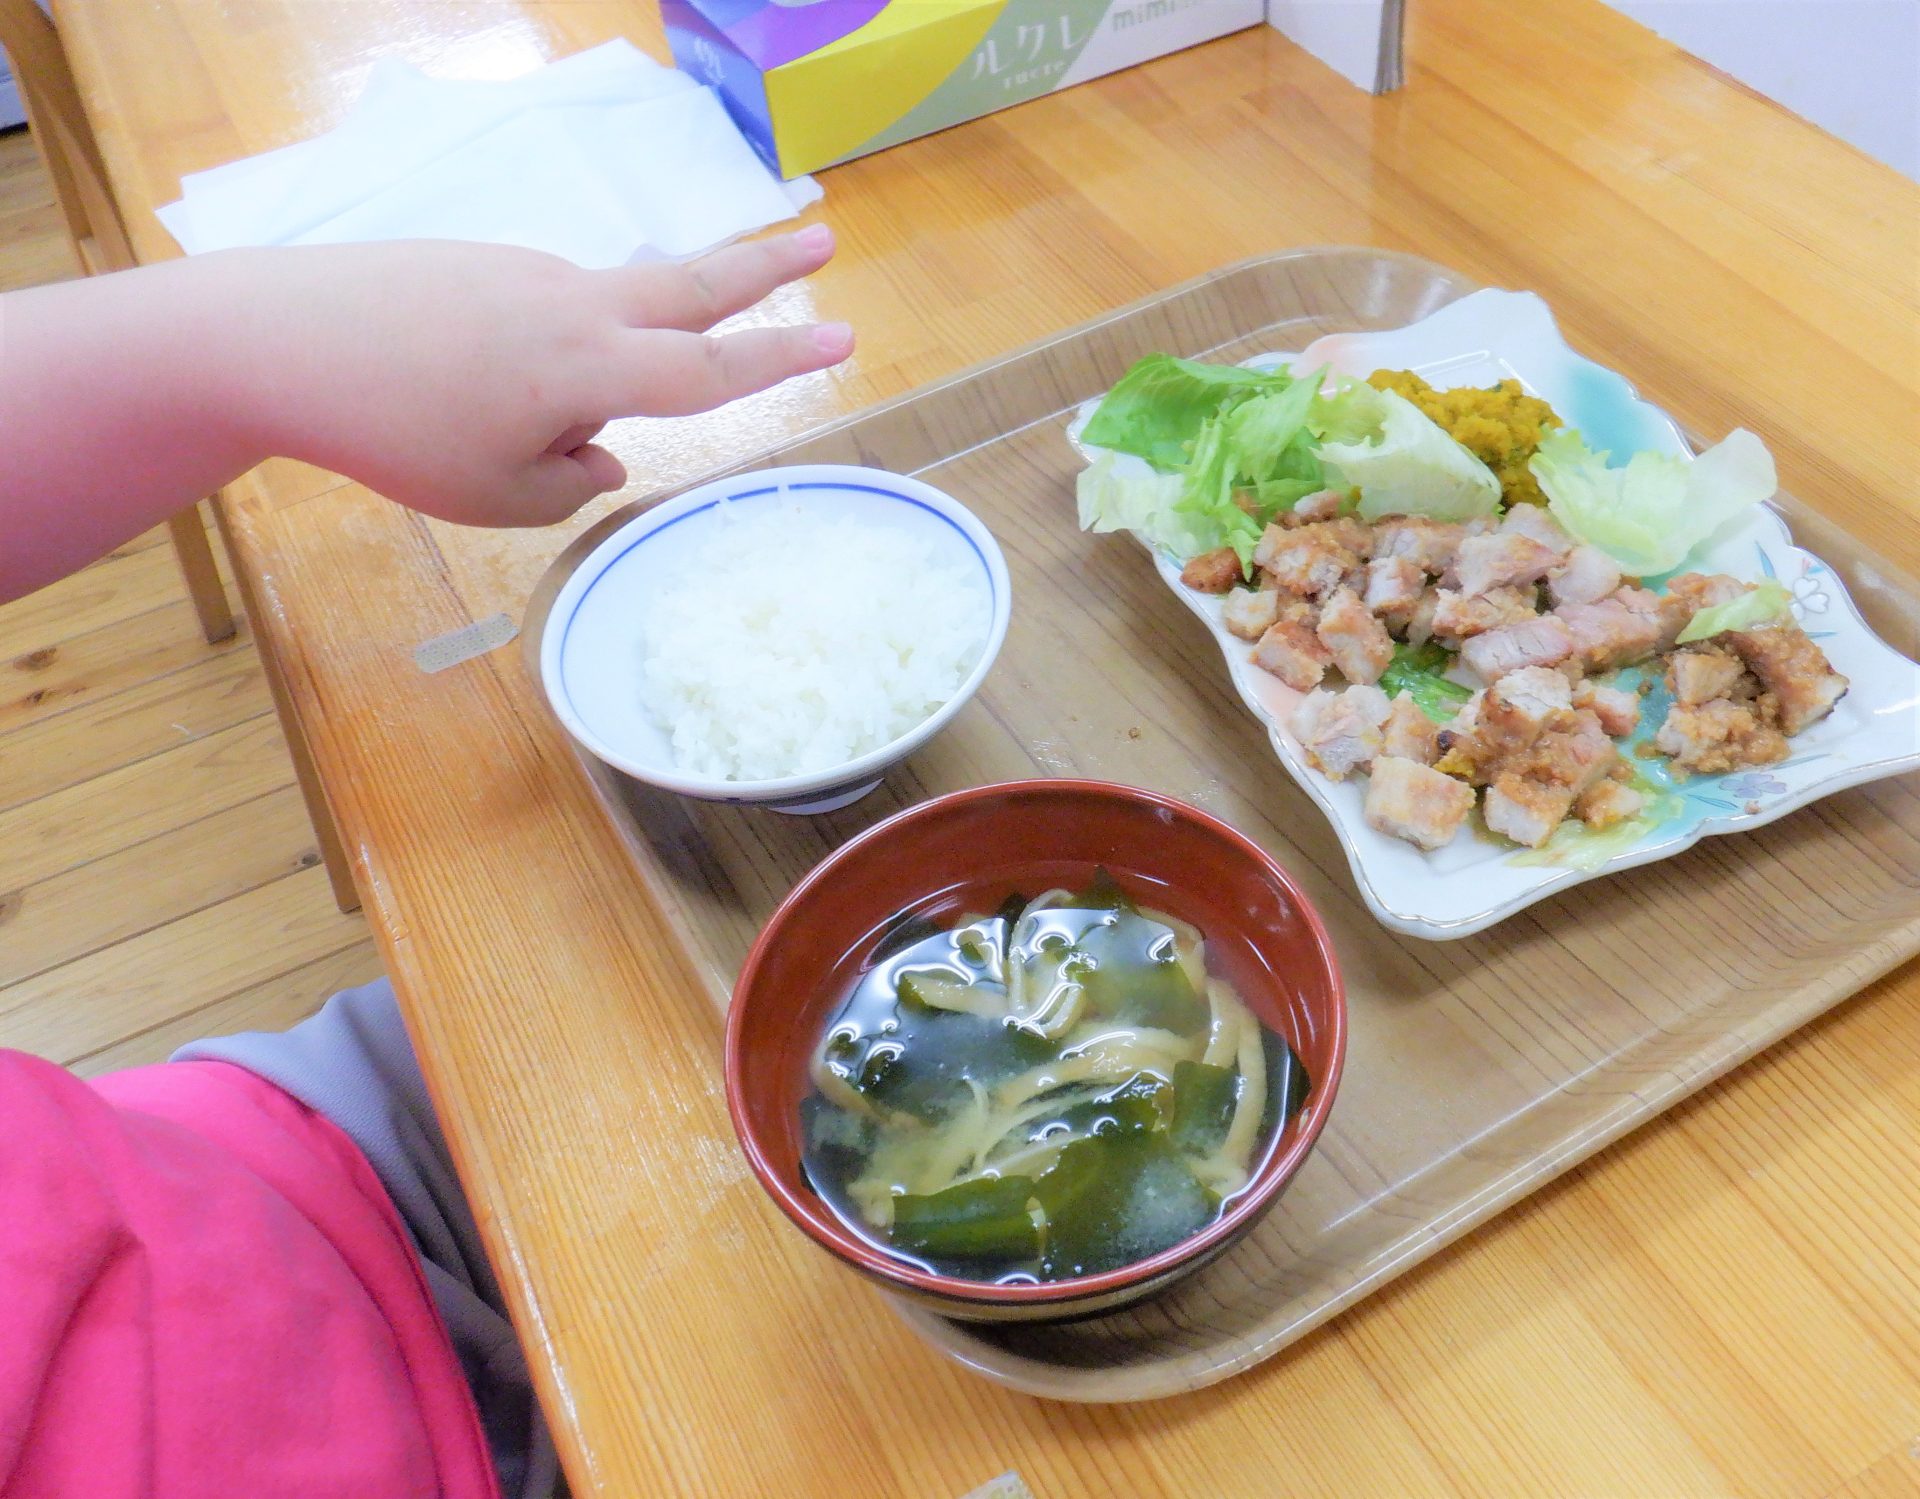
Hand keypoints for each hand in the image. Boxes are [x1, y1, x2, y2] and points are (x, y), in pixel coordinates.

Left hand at [222, 229, 851, 525]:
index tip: (846, 337)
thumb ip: (572, 484)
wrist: (281, 340)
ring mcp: (532, 275)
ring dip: (616, 352)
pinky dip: (548, 355)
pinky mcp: (487, 268)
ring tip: (519, 411)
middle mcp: (578, 305)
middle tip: (825, 242)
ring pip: (612, 310)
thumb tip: (601, 455)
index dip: (784, 361)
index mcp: (593, 368)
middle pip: (694, 284)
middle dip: (766, 269)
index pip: (713, 370)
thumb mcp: (498, 496)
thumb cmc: (398, 433)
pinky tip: (472, 390)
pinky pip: (550, 315)